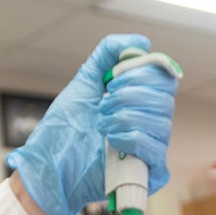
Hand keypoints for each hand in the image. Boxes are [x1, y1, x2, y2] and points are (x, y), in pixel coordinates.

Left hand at [5, 34, 176, 214]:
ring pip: (161, 121)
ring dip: (125, 117)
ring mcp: (151, 148)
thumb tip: (142, 42)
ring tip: (101, 124)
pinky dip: (131, 137)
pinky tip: (110, 140)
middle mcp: (151, 123)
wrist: (51, 166)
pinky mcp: (149, 172)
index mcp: (141, 102)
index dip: (142, 74)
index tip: (112, 80)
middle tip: (103, 104)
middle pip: (165, 98)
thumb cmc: (65, 129)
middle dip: (129, 95)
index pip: (164, 79)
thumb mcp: (85, 82)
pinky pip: (155, 147)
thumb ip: (108, 54)